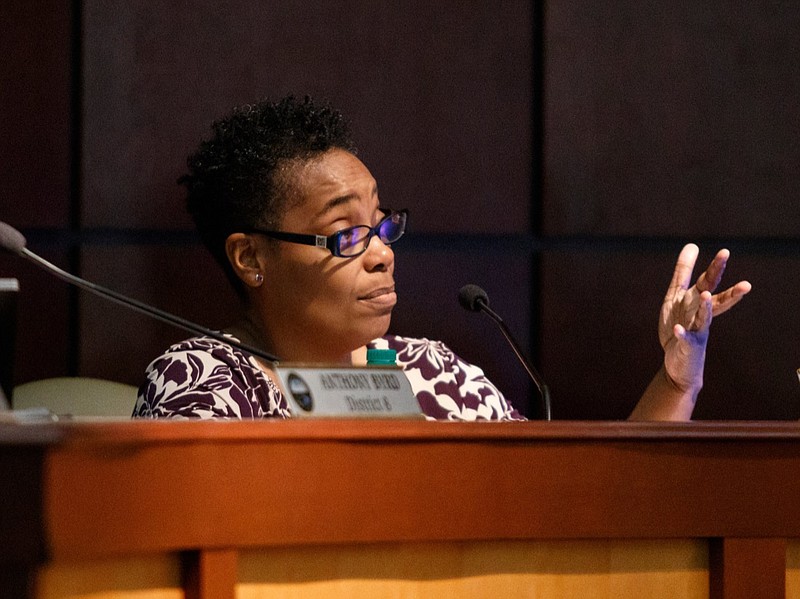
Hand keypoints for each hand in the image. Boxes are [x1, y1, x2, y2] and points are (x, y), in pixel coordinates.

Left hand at [659, 244, 750, 393]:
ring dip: (705, 307)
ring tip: (706, 296)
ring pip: (703, 318)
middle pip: (712, 297)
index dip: (716, 268)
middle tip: (742, 279)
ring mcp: (696, 330)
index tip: (725, 252)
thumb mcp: (677, 295)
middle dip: (724, 287)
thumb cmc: (680, 323)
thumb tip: (693, 245)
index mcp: (697, 300)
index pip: (709, 282)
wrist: (679, 361)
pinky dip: (682, 333)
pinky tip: (679, 329)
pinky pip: (684, 338)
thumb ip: (684, 272)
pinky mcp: (687, 345)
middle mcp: (700, 313)